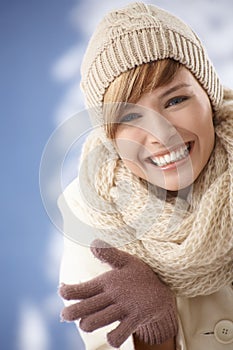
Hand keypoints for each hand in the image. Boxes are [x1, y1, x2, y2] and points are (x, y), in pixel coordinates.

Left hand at [59, 240, 177, 347]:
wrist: (165, 290)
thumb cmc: (140, 276)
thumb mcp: (126, 262)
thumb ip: (108, 254)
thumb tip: (92, 242)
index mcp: (108, 280)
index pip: (82, 287)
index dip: (68, 291)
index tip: (62, 291)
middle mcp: (114, 294)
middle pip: (84, 308)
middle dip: (70, 313)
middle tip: (65, 315)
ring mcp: (124, 308)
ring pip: (96, 322)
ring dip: (87, 325)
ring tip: (86, 324)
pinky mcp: (136, 319)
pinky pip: (120, 335)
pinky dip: (112, 339)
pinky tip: (110, 335)